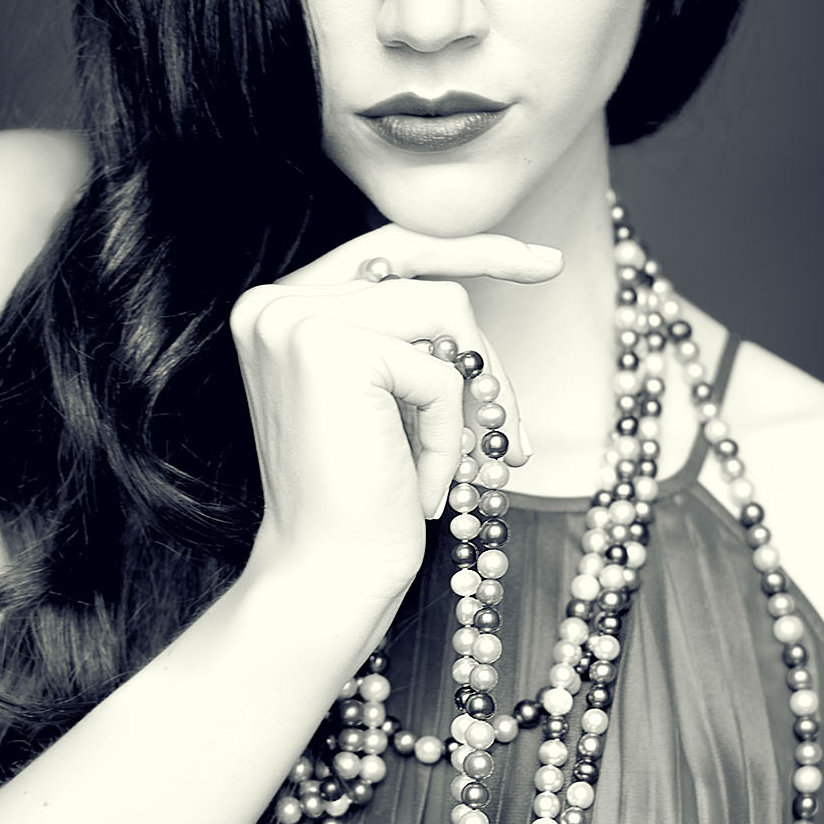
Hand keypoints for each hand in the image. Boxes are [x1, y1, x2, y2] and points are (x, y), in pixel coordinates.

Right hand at [230, 226, 560, 616]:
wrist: (325, 576)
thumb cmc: (359, 503)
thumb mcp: (382, 401)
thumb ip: (403, 336)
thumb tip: (472, 285)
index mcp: (276, 310)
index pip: (382, 251)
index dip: (458, 247)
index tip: (532, 257)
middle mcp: (273, 303)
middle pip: (420, 273)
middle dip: (491, 273)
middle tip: (550, 266)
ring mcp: (296, 321)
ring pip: (444, 312)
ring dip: (476, 392)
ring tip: (471, 461)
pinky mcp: (331, 350)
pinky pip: (443, 373)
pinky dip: (453, 436)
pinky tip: (426, 488)